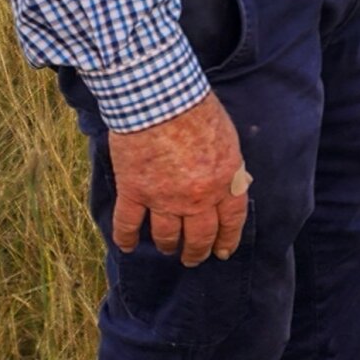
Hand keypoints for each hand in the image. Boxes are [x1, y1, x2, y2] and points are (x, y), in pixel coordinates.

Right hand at [105, 92, 250, 265]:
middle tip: (193, 258)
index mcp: (224, 182)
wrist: (161, 100)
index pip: (231, 221)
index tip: (222, 253)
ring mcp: (164, 198)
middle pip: (199, 235)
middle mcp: (197, 198)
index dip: (227, 240)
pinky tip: (127, 246)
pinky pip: (128, 224)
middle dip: (197, 251)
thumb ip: (228, 167)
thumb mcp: (228, 139)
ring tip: (168, 250)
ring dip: (168, 246)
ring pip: (166, 235)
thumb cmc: (197, 110)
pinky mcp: (134, 192)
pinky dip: (126, 238)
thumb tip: (232, 183)